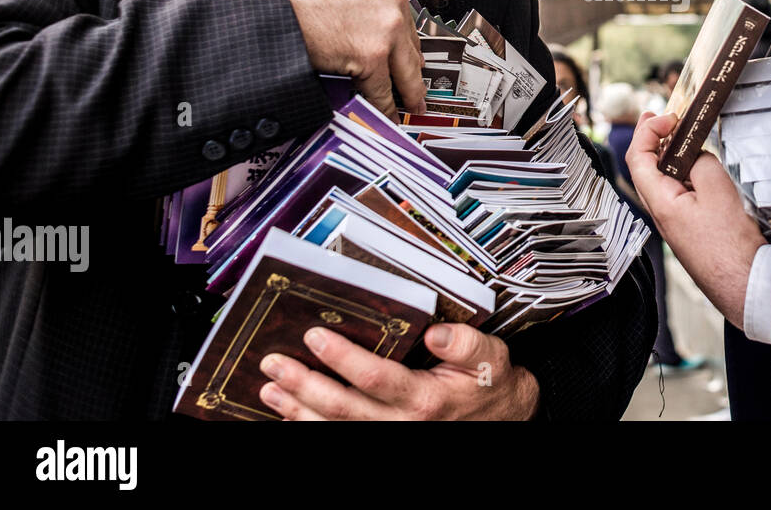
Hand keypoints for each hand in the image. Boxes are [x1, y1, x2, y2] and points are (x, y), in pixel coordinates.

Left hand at [258, 323, 539, 420]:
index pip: (375, 378)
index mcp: (426, 399)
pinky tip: (289, 413)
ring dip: (297, 409)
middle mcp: (403, 424)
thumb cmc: (488, 385)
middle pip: (343, 408)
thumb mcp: (489, 358)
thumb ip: (465, 343)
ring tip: (270, 388)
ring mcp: (391, 436)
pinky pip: (340, 439)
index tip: (316, 337)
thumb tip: (437, 332)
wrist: (500, 418)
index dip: (342, 358)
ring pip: (334, 429)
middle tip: (275, 363)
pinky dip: (309, 427)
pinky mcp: (383, 439)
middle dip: (304, 385)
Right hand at [270, 0, 425, 119]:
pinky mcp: (372, 55)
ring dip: (410, 90)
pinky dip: (385, 108)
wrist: (271, 0)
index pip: (404, 8)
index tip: (407, 45)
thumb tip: (360, 3)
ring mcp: (387, 26)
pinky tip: (387, 116)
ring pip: (406, 68)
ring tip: (411, 104)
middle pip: (410, 39)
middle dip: (414, 62)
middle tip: (417, 77)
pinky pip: (382, 90)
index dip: (404, 31)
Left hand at [625, 111, 765, 329]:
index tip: (667, 117)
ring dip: (668, 154)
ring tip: (680, 134)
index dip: (647, 131)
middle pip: (645, 167)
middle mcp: (661, 212)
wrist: (745, 284)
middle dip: (651, 138)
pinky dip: (682, 172)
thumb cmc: (730, 246)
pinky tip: (697, 165)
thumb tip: (695, 155)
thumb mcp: (717, 190)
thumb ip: (701, 162)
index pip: (638, 158)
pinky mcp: (690, 228)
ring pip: (662, 180)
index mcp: (660, 202)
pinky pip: (678, 193)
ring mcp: (675, 222)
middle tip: (661, 117)